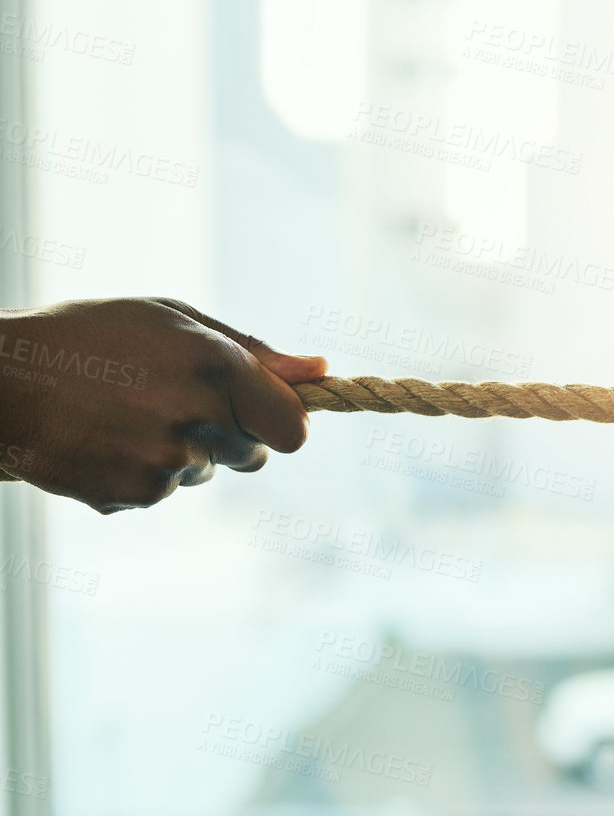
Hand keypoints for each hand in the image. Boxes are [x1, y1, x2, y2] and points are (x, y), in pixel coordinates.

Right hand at [0, 297, 325, 512]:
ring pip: (204, 473)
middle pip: (253, 455)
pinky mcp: (132, 495)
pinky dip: (140, 472)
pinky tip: (103, 440)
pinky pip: (161, 492)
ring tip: (123, 414)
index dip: (282, 424)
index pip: (294, 429)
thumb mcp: (171, 320)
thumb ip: (252, 352)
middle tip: (173, 403)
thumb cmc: (91, 336)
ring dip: (181, 452)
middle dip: (230, 435)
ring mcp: (164, 463)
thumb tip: (320, 371)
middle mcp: (197, 418)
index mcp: (216, 366)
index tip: (264, 416)